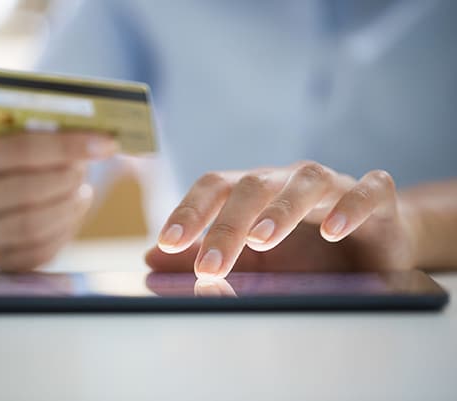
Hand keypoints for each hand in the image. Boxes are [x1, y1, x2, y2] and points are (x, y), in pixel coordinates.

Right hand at [0, 132, 116, 270]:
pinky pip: (40, 250)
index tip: (106, 144)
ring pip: (32, 225)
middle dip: (67, 180)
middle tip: (84, 172)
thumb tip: (100, 140)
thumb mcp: (26, 147)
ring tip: (82, 192)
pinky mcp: (2, 259)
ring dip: (68, 207)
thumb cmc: (19, 169)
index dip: (68, 146)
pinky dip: (65, 230)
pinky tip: (73, 212)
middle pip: (26, 191)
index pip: (22, 149)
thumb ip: (52, 140)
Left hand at [146, 161, 417, 277]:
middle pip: (252, 186)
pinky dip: (350, 207)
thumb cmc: (306, 250)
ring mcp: (334, 184)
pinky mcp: (376, 196)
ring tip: (261, 240)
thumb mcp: (251, 259)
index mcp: (255, 190)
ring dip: (281, 210)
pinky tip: (333, 231)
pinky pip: (366, 190)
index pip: (215, 187)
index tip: (166, 243)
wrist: (373, 246)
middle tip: (208, 266)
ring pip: (306, 181)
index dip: (189, 211)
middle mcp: (288, 180)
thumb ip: (205, 255)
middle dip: (227, 225)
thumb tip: (150, 259)